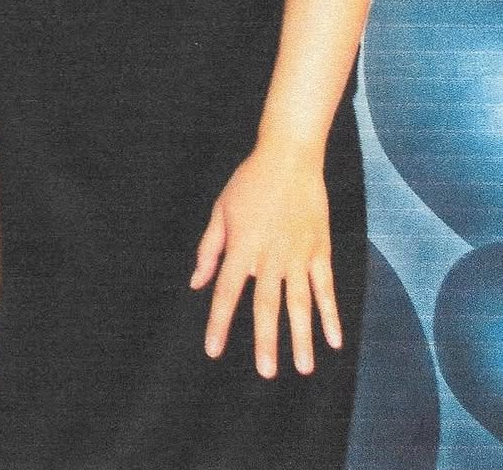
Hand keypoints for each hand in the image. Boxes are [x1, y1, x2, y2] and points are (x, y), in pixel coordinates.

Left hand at [190, 144, 341, 378]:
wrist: (289, 157)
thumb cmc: (249, 182)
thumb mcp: (221, 210)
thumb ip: (209, 249)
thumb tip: (197, 283)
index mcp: (242, 246)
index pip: (226, 291)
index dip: (219, 322)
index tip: (213, 350)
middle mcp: (270, 255)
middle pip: (267, 304)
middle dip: (266, 341)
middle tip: (267, 373)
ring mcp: (298, 254)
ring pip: (300, 303)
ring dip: (301, 337)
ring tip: (303, 368)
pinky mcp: (320, 250)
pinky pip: (326, 288)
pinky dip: (330, 315)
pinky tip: (334, 340)